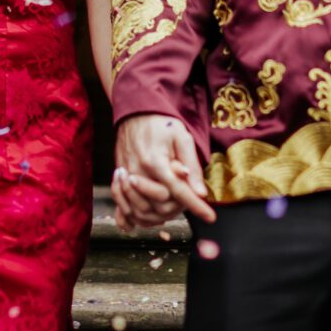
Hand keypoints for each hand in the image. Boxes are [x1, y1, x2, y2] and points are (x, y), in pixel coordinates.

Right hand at [112, 115, 214, 230]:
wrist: (134, 113)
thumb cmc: (161, 124)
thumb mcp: (182, 138)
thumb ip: (191, 165)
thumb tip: (200, 192)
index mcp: (155, 161)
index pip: (178, 191)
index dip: (196, 206)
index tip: (210, 217)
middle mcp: (137, 173)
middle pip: (160, 206)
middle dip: (178, 208)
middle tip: (189, 200)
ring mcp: (126, 178)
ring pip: (142, 211)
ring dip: (160, 214)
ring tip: (174, 206)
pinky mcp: (120, 180)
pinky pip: (126, 207)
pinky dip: (138, 216)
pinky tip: (151, 214)